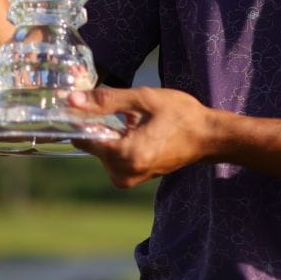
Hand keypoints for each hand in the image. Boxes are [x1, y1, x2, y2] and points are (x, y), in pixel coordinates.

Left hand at [70, 86, 218, 187]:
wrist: (208, 137)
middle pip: (93, 144)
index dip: (83, 119)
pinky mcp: (132, 179)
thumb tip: (72, 100)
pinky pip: (114, 158)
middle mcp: (122, 173)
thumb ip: (106, 100)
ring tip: (138, 122)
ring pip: (103, 150)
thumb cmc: (181, 115)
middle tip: (127, 111)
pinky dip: (121, 142)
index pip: (83, 138)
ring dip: (112, 134)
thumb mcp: (144, 100)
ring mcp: (127, 179)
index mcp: (124, 155)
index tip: (94, 104)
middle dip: (102, 125)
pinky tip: (140, 132)